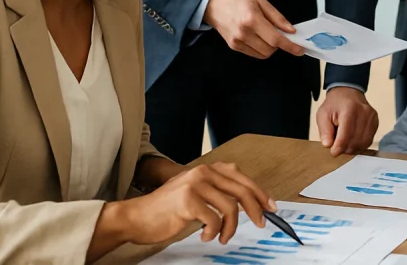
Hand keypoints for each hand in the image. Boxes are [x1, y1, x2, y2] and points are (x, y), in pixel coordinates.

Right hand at [102, 162, 275, 247]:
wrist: (137, 217)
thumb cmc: (167, 209)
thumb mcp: (196, 193)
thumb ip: (218, 192)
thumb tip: (249, 204)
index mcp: (208, 169)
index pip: (242, 179)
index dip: (260, 193)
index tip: (270, 207)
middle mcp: (204, 172)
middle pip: (242, 190)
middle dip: (256, 209)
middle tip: (261, 224)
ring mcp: (196, 185)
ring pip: (230, 207)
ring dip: (231, 227)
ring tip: (222, 237)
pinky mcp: (188, 201)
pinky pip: (214, 220)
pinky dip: (214, 232)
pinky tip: (205, 236)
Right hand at [203, 0, 303, 58]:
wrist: (215, 4)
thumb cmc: (239, 0)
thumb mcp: (261, 2)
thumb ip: (278, 18)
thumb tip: (291, 31)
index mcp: (252, 19)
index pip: (275, 39)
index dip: (290, 46)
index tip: (300, 50)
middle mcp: (244, 33)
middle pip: (271, 49)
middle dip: (279, 44)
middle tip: (278, 33)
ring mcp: (238, 42)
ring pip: (263, 54)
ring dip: (270, 47)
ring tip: (266, 34)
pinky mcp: (234, 47)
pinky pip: (254, 54)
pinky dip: (261, 49)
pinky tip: (258, 37)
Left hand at [316, 87, 378, 156]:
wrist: (348, 92)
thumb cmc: (335, 104)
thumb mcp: (323, 114)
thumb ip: (324, 130)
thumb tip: (328, 145)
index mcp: (349, 109)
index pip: (346, 135)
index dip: (339, 148)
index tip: (333, 153)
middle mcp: (364, 113)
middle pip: (356, 141)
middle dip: (345, 148)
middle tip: (337, 146)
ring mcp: (372, 117)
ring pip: (363, 143)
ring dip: (353, 148)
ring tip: (345, 143)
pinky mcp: (376, 122)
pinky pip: (369, 140)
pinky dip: (360, 145)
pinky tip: (352, 140)